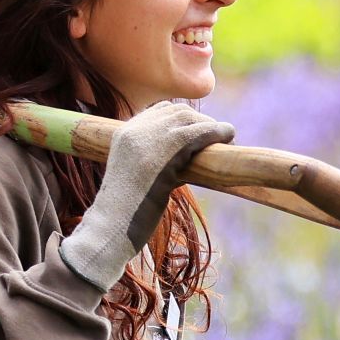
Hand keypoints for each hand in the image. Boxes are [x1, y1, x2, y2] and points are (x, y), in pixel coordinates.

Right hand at [60, 99, 236, 288]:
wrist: (111, 228)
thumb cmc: (123, 215)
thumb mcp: (133, 180)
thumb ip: (151, 163)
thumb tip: (181, 164)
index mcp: (123, 134)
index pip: (159, 111)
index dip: (183, 117)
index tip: (198, 129)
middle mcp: (135, 130)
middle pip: (177, 112)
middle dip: (200, 120)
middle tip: (217, 135)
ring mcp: (148, 140)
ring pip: (189, 119)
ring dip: (212, 125)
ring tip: (227, 137)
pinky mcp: (165, 154)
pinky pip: (198, 133)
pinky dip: (217, 132)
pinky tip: (229, 137)